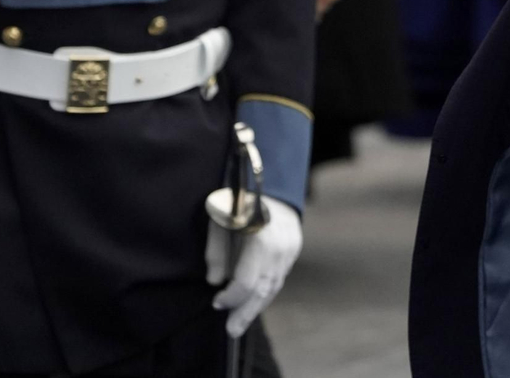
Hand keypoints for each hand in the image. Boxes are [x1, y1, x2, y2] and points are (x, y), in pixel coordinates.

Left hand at [207, 197, 303, 337]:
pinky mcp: (294, 249)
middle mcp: (279, 249)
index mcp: (261, 240)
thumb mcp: (220, 220)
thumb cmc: (240, 198)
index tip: (216, 302)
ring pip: (274, 287)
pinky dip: (265, 291)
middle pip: (263, 291)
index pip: (246, 283)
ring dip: (256, 306)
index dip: (230, 298)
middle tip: (232, 331)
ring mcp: (290, 250)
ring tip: (240, 321)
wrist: (273, 178)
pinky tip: (253, 300)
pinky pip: (279, 277)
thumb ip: (216, 252)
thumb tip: (215, 282)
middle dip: (245, 313)